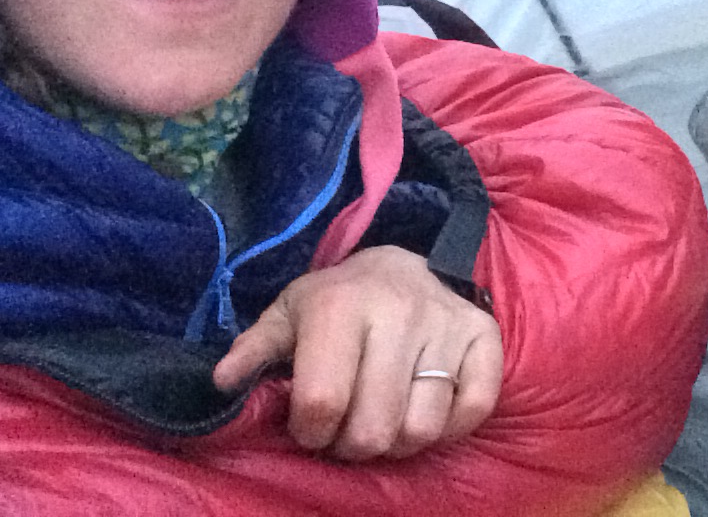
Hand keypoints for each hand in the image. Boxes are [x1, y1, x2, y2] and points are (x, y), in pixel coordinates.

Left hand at [212, 245, 502, 460]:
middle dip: (352, 445)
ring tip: (385, 421)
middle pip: (373, 427)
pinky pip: (475, 407)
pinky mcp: (484, 335)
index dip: (310, 432)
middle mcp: (398, 312)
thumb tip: (222, 382)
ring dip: (398, 441)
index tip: (311, 424)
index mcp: (341, 306)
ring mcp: (446, 324)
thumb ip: (256, 348)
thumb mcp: (291, 312)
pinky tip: (427, 410)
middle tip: (348, 429)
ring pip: (422, 428)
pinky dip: (450, 426)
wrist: (407, 262)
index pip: (322, 403)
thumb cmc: (341, 298)